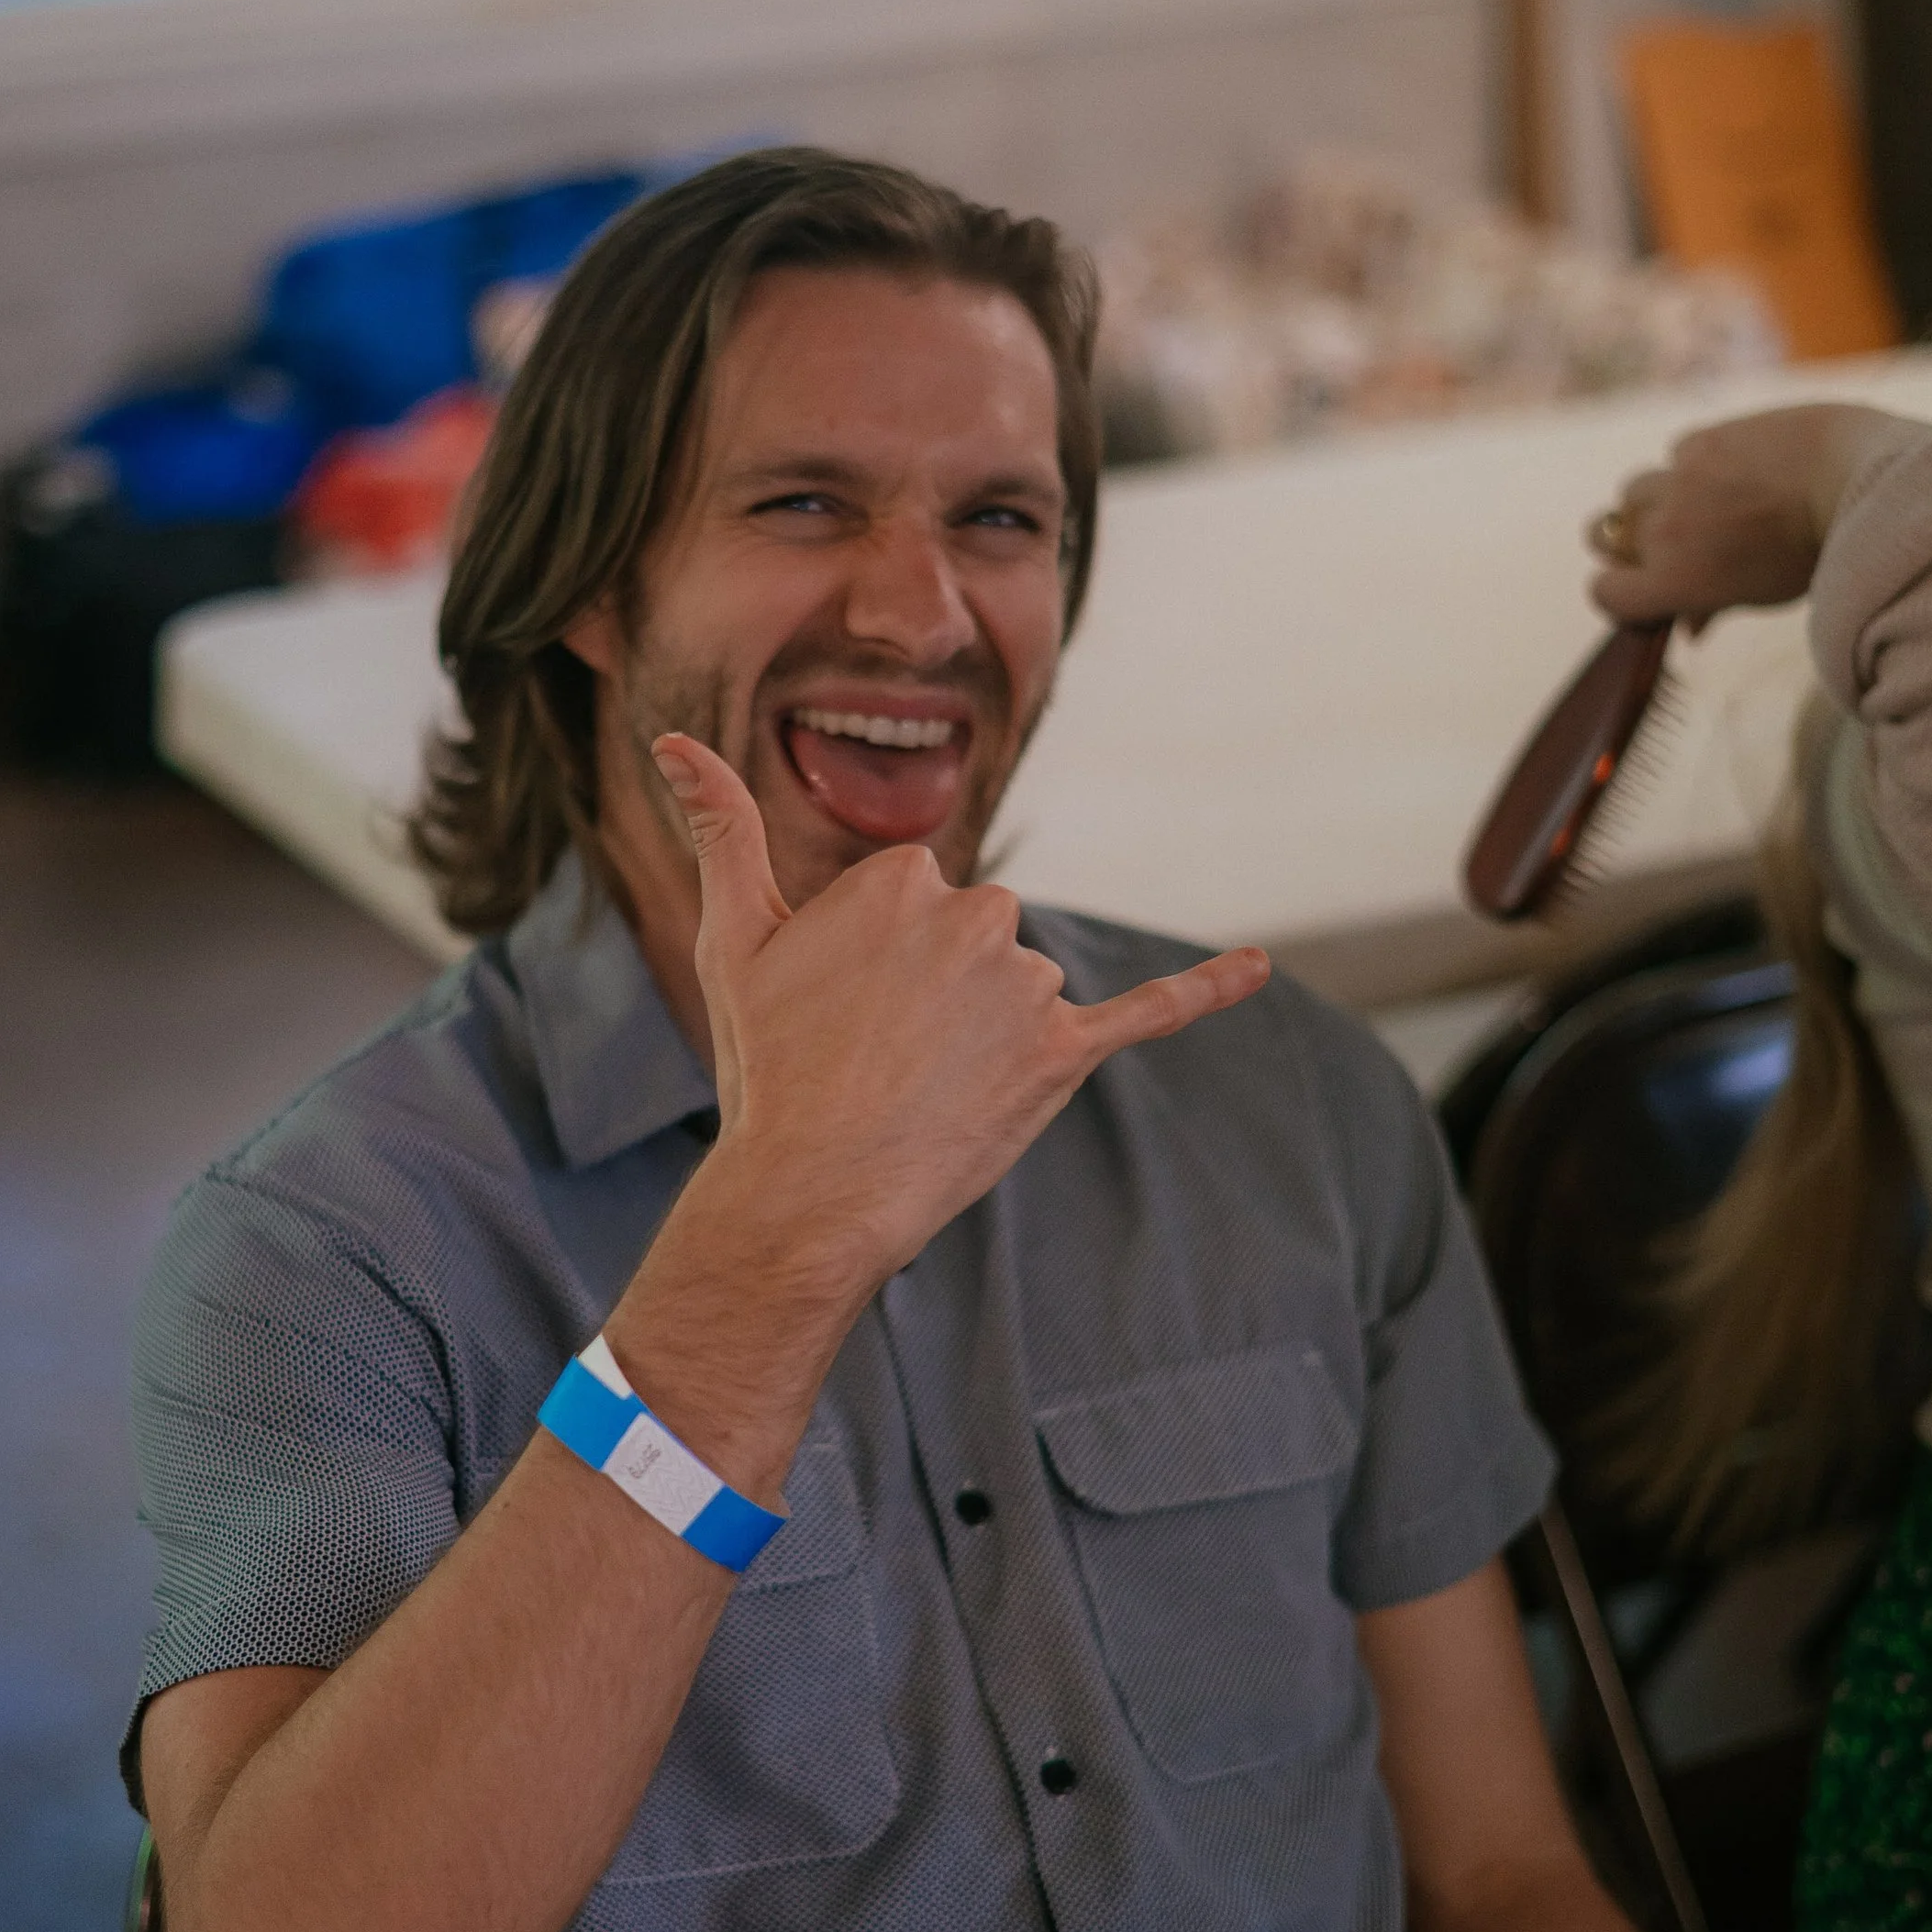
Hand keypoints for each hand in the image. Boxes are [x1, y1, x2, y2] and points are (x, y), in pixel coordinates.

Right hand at [651, 732, 1269, 1296]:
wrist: (809, 1192)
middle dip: (938, 997)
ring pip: (1021, 995)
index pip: (918, 904)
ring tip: (922, 1094)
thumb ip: (720, 828)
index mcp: (904, 877)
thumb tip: (671, 738)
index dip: (877, 967)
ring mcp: (1024, 987)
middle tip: (877, 1060)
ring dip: (984, 1041)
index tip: (841, 1014)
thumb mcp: (735, 938)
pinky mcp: (1064, 1054)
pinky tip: (1260, 969)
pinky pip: (1146, 1012)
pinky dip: (1206, 990)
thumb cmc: (766, 1069)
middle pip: (976, 941)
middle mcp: (976, 914)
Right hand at [1584, 403, 1923, 630]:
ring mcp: (1677, 481)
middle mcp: (1662, 531)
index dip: (1618, 591)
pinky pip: (1678, 452)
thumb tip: (1687, 630)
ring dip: (1654, 497)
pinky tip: (1735, 468)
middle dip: (1626, 541)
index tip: (1643, 587)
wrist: (1853, 481)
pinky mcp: (1701, 440)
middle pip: (1604, 535)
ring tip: (1701, 500)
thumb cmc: (1812, 551)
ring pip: (1633, 489)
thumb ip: (1711, 607)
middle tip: (1665, 541)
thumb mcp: (1760, 594)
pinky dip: (1696, 462)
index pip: (1604, 592)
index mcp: (1672, 581)